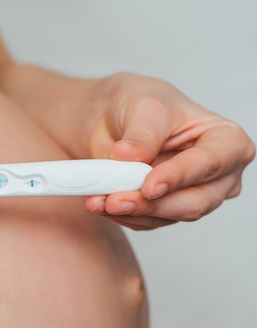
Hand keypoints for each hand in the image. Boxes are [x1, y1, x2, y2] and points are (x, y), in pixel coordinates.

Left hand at [84, 72, 254, 228]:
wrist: (116, 119)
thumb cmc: (144, 105)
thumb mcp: (145, 107)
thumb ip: (142, 135)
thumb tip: (129, 156)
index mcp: (227, 142)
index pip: (211, 164)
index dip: (180, 176)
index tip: (149, 184)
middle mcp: (218, 176)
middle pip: (194, 202)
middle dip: (152, 204)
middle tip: (117, 200)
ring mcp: (193, 197)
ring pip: (167, 217)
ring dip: (130, 212)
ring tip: (99, 200)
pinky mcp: (166, 212)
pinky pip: (146, 222)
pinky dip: (121, 215)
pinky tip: (100, 203)